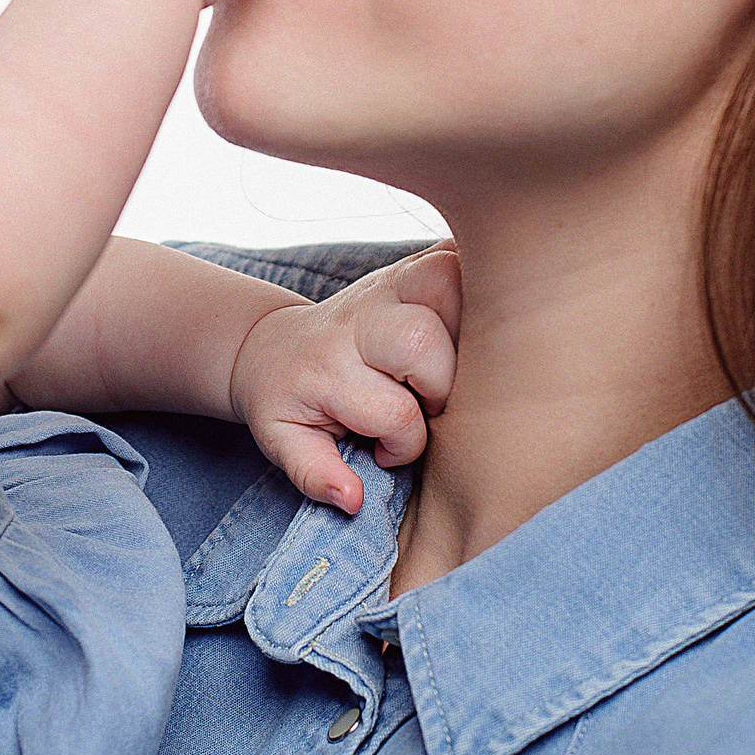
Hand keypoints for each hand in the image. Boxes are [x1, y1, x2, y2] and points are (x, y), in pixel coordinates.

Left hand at [228, 245, 460, 512]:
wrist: (275, 347)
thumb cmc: (290, 403)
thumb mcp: (284, 443)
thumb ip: (314, 473)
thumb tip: (352, 500)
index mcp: (328, 365)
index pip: (395, 411)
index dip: (406, 443)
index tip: (388, 448)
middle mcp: (359, 318)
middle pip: (422, 341)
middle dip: (442, 385)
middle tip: (427, 403)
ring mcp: (388, 284)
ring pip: (449, 281)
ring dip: (468, 324)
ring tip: (455, 361)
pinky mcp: (411, 266)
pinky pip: (458, 254)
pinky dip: (478, 279)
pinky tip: (479, 315)